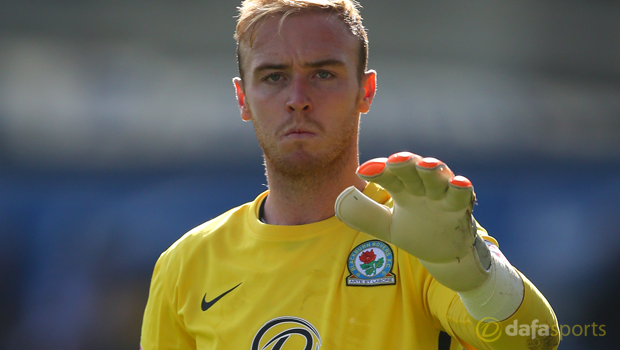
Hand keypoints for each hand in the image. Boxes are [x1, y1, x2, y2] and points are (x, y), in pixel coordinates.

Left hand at [335, 152, 490, 290]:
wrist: (443, 255)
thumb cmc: (415, 232)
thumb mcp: (387, 227)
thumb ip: (367, 215)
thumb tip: (340, 202)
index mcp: (402, 188)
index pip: (388, 174)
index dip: (377, 171)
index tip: (361, 171)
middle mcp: (421, 186)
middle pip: (412, 168)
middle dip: (404, 163)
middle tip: (394, 161)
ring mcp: (441, 194)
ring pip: (437, 176)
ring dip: (432, 169)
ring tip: (425, 165)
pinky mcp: (459, 207)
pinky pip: (461, 194)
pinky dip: (460, 187)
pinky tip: (458, 182)